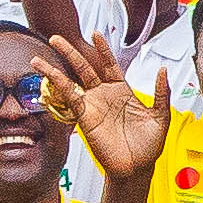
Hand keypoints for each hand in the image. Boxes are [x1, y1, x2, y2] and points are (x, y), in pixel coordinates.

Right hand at [48, 37, 169, 183]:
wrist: (137, 168)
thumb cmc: (148, 146)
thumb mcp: (161, 116)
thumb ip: (162, 92)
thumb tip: (163, 70)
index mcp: (123, 92)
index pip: (110, 64)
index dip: (103, 49)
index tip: (95, 34)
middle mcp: (104, 96)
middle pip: (84, 68)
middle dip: (70, 52)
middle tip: (57, 38)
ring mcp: (93, 106)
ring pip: (71, 82)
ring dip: (55, 70)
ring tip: (40, 58)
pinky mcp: (85, 118)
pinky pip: (71, 99)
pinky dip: (60, 87)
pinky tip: (50, 76)